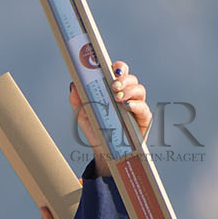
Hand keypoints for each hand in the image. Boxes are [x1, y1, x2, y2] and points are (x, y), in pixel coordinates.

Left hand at [71, 60, 148, 177]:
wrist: (104, 151)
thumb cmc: (97, 130)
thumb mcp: (83, 115)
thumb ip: (77, 100)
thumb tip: (73, 85)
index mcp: (115, 91)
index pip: (120, 73)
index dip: (119, 67)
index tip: (112, 68)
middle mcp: (128, 95)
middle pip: (131, 79)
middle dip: (123, 79)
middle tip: (113, 85)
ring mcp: (137, 106)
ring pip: (139, 90)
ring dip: (129, 90)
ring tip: (117, 97)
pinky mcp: (143, 119)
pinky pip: (144, 108)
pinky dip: (136, 105)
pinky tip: (127, 106)